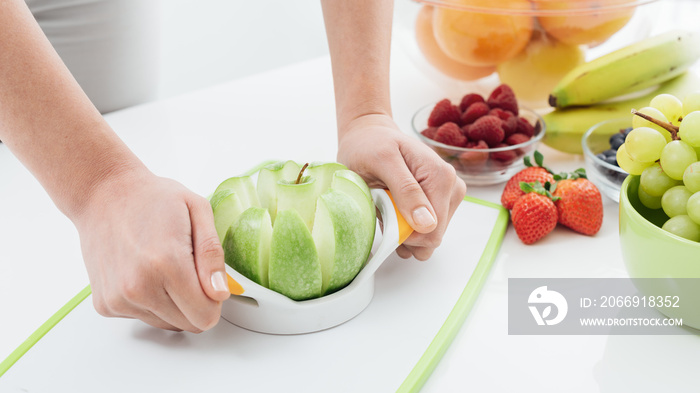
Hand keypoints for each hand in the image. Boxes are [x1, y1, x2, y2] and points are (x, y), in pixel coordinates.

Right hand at [72, 169, 230, 331]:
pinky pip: (143, 318)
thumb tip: (220, 294)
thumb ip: (213, 255)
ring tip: (161, 266)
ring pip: (167, 324)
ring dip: (172, 302)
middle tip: (185, 267)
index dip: (214, 300)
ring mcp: (118, 299)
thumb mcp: (198, 210)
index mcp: (167, 264)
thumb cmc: (153, 198)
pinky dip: (149, 301)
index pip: (205, 316)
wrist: (103, 194)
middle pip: (189, 325)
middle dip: (195, 302)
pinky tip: (142, 271)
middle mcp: (139, 287)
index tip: (207, 278)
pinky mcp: (105, 304)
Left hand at [337, 114, 466, 259]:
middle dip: (403, 231)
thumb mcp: (382, 161)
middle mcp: (451, 188)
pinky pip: (424, 233)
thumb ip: (405, 190)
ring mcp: (447, 198)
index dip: (404, 233)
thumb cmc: (371, 144)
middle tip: (384, 207)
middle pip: (432, 237)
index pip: (432, 231)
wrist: (369, 135)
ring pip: (428, 238)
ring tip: (387, 206)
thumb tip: (428, 224)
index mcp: (442, 177)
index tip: (385, 215)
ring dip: (402, 230)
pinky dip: (404, 228)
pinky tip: (393, 210)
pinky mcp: (438, 205)